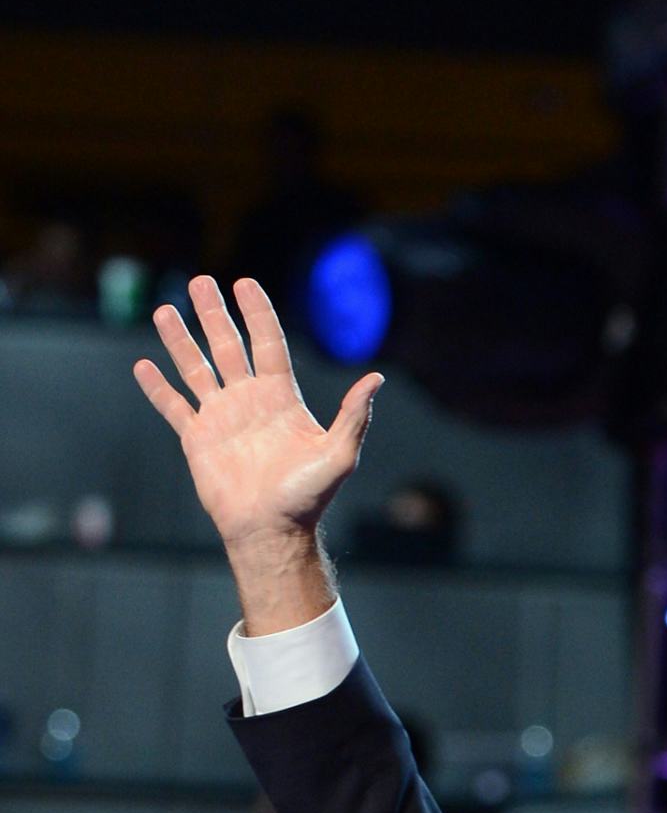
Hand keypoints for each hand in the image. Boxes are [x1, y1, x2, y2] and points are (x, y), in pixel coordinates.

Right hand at [134, 277, 379, 629]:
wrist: (272, 531)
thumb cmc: (308, 497)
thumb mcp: (338, 455)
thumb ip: (353, 416)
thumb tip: (376, 379)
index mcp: (280, 397)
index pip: (267, 343)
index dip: (257, 313)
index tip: (245, 284)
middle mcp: (248, 400)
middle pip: (228, 346)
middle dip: (214, 314)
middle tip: (202, 281)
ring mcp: (221, 417)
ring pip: (196, 368)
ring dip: (180, 340)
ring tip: (165, 310)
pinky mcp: (197, 439)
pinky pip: (173, 407)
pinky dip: (157, 388)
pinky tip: (143, 366)